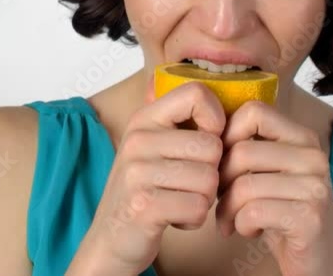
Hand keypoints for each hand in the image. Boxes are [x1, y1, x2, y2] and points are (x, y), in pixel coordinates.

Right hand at [74, 78, 225, 274]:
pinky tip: (175, 218)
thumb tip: (222, 91)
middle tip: (189, 185)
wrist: (110, 241)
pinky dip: (194, 219)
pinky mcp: (143, 206)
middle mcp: (138, 140)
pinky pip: (198, 207)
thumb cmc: (146, 191)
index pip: (197, 94)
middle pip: (212, 145)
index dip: (216, 119)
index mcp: (144, 118)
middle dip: (212, 172)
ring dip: (204, 199)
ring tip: (180, 201)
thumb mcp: (155, 148)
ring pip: (209, 179)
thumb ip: (181, 122)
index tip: (208, 141)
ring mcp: (137, 173)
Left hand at [215, 100, 332, 275]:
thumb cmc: (282, 213)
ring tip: (233, 221)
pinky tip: (250, 231)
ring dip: (228, 209)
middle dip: (221, 182)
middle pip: (241, 152)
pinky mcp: (309, 218)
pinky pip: (253, 212)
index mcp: (303, 138)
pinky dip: (241, 225)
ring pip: (244, 185)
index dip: (227, 135)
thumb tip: (205, 130)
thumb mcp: (269, 173)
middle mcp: (314, 157)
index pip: (254, 111)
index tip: (224, 163)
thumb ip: (250, 148)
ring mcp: (315, 187)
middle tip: (224, 202)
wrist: (319, 261)